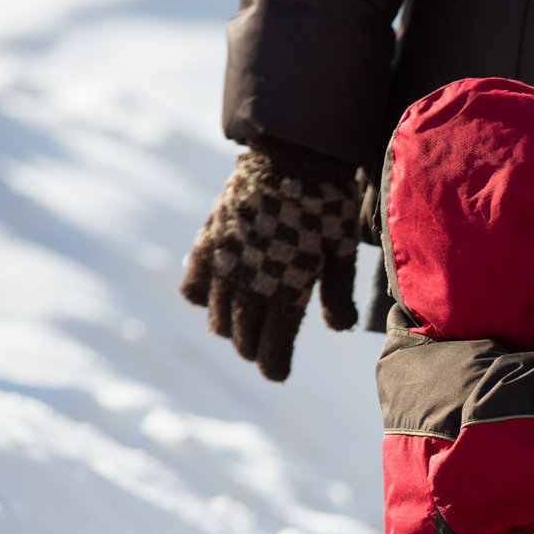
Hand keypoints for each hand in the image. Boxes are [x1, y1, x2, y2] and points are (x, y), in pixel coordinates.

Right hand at [179, 138, 360, 381]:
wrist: (292, 159)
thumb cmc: (326, 209)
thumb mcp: (341, 254)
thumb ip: (337, 295)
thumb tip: (339, 329)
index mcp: (285, 295)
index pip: (272, 350)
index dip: (274, 367)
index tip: (278, 373)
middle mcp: (248, 287)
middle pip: (242, 339)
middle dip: (254, 348)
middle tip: (264, 348)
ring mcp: (223, 267)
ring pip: (216, 319)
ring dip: (229, 328)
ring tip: (242, 325)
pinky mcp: (207, 246)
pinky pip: (192, 286)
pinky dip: (202, 297)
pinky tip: (217, 292)